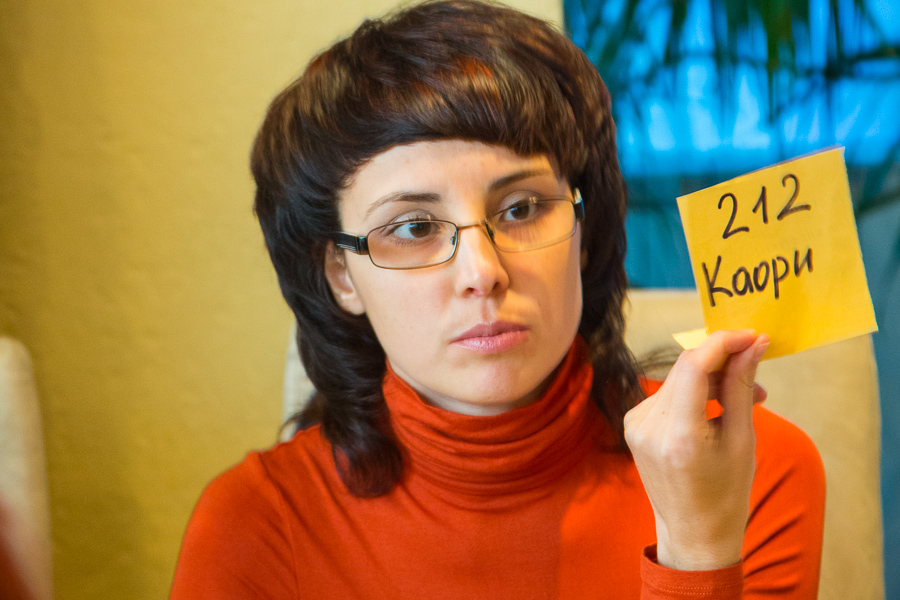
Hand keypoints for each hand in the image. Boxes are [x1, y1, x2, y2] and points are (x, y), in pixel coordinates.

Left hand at [624, 329, 768, 569]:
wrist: (693, 532)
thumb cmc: (726, 492)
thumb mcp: (742, 439)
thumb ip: (741, 387)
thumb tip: (754, 344)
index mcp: (678, 436)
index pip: (693, 366)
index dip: (723, 342)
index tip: (752, 335)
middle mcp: (649, 427)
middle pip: (685, 369)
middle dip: (724, 361)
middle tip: (758, 371)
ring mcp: (635, 425)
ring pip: (677, 379)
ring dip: (712, 378)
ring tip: (748, 397)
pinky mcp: (632, 424)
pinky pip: (668, 394)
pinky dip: (694, 392)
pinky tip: (717, 407)